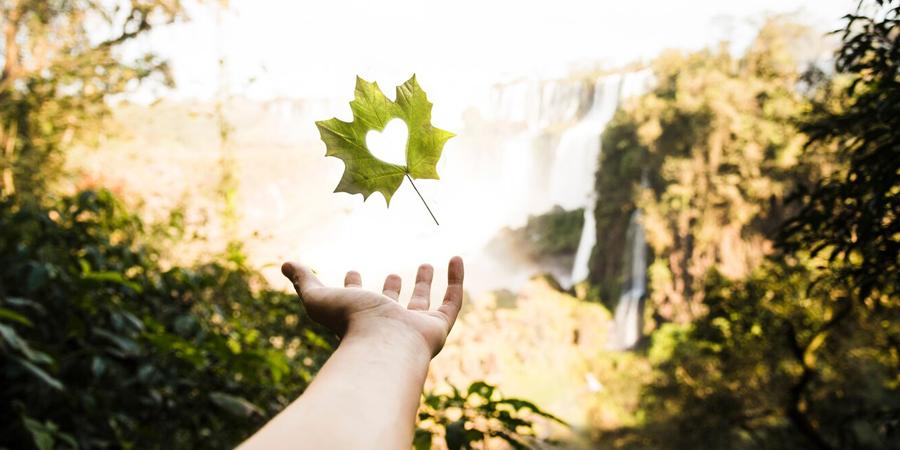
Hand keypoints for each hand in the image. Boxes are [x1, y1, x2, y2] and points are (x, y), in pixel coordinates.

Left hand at [281, 257, 463, 356]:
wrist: (382, 344)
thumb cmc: (349, 323)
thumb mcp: (319, 298)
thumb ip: (304, 281)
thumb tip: (286, 264)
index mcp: (358, 320)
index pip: (355, 303)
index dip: (352, 287)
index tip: (351, 270)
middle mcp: (387, 325)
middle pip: (391, 306)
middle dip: (392, 289)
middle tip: (395, 274)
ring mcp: (414, 328)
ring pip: (421, 305)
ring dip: (423, 285)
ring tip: (425, 263)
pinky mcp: (438, 328)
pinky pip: (452, 302)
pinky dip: (456, 280)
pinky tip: (456, 259)